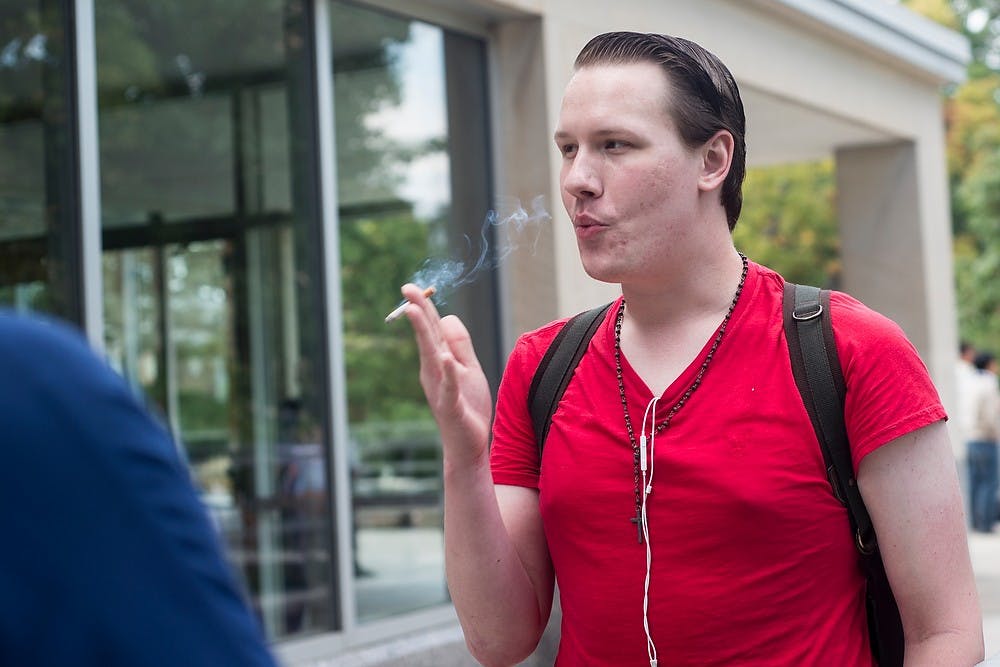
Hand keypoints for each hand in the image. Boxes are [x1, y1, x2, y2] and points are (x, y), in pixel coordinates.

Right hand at [400, 284, 493, 468]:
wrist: (468, 444)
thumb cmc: (467, 405)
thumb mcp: (468, 368)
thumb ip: (459, 344)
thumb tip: (447, 316)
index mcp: (438, 360)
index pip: (431, 329)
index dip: (423, 307)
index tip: (412, 287)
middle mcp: (433, 371)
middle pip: (426, 336)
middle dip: (417, 312)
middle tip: (407, 289)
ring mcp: (440, 388)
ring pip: (432, 356)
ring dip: (424, 334)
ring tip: (417, 313)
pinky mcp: (451, 405)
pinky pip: (449, 387)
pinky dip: (449, 373)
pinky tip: (447, 360)